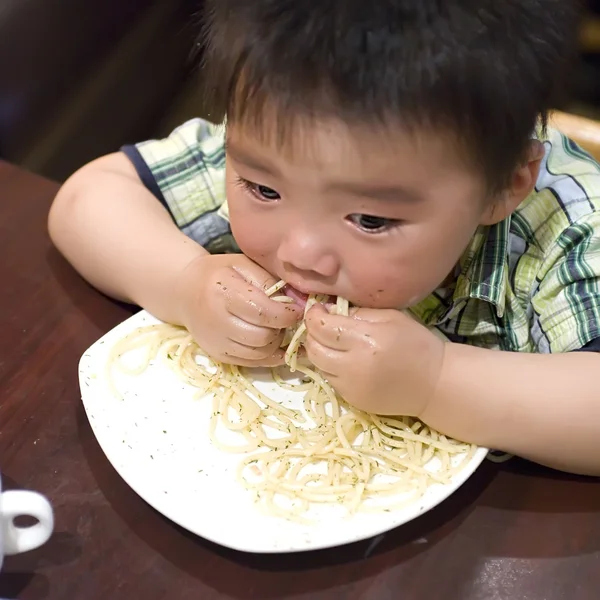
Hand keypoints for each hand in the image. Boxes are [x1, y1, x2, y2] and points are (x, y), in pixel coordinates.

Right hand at [176, 254, 301, 365]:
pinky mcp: (218, 355)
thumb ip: (272, 281)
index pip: (263, 312)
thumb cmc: (221, 273)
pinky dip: (268, 354)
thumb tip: (301, 302)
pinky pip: (252, 363)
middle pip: (263, 336)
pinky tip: (273, 342)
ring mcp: (215, 341)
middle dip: (281, 329)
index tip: (297, 309)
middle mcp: (216, 319)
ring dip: (275, 342)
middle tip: (284, 318)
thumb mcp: (245, 265)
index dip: (287, 314)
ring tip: (275, 326)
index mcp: (223, 290)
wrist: (185, 292)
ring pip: (260, 353)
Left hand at [304, 305, 444, 415]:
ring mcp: (351, 387)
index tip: (319, 310)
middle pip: (313, 348)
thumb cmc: (416, 344)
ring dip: (320, 351)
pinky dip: (332, 367)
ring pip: (318, 365)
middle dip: (312, 334)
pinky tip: (347, 360)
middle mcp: (353, 366)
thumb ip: (358, 313)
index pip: (321, 327)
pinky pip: (331, 380)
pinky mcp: (353, 400)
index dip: (314, 316)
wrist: (435, 385)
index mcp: (365, 340)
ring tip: (335, 343)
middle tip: (323, 326)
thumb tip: (331, 312)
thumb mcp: (391, 317)